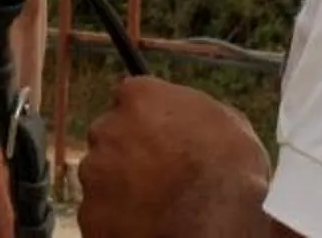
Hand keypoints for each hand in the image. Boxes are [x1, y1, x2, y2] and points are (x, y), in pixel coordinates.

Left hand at [76, 76, 272, 237]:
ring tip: (157, 202)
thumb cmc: (229, 173)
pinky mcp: (90, 212)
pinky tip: (148, 221)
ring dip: (122, 184)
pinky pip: (101, 211)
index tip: (160, 134)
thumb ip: (199, 113)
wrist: (213, 227)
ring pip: (103, 174)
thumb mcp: (231, 125)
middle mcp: (108, 127)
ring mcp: (94, 171)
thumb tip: (196, 119)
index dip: (148, 118)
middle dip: (130, 150)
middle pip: (112, 134)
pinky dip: (118, 216)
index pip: (133, 97)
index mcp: (140, 96)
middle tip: (161, 171)